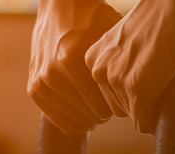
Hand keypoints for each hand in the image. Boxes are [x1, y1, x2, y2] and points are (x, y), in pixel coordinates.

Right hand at [28, 0, 122, 134]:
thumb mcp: (112, 36)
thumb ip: (123, 65)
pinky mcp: (33, 89)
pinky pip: (57, 120)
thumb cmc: (92, 20)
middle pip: (89, 116)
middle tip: (112, 105)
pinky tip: (84, 112)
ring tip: (98, 107)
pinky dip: (73, 120)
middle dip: (104, 114)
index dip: (118, 108)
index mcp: (72, 61)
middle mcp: (52, 74)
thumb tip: (140, 95)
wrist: (59, 9)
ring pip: (74, 121)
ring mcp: (40, 83)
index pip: (103, 108)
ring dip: (90, 118)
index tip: (123, 100)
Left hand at [85, 0, 174, 133]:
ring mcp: (116, 79)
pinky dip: (154, 119)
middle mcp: (99, 71)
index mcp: (93, 59)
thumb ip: (122, 64)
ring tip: (166, 82)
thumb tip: (131, 98)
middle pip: (118, 108)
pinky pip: (143, 119)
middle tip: (161, 81)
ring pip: (132, 114)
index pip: (107, 95)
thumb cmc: (160, 16)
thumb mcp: (128, 43)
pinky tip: (166, 105)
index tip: (149, 76)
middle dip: (140, 101)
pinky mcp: (137, 87)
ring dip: (150, 105)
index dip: (132, 92)